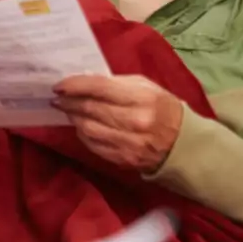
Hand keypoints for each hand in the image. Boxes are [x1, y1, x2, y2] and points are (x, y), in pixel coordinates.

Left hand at [52, 75, 183, 172]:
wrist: (184, 145)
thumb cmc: (164, 108)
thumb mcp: (147, 87)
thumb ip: (118, 83)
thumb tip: (87, 81)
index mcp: (142, 98)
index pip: (100, 89)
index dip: (76, 86)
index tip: (59, 85)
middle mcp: (135, 121)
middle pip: (91, 110)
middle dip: (70, 102)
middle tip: (58, 98)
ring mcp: (128, 143)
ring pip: (88, 129)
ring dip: (74, 119)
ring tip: (69, 111)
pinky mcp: (123, 159)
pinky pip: (94, 145)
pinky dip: (83, 134)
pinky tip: (81, 126)